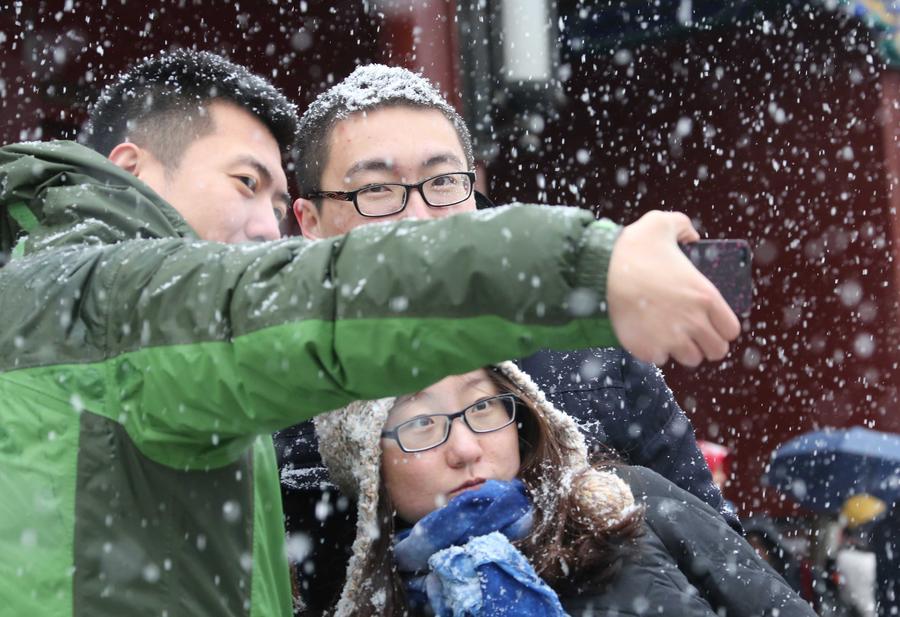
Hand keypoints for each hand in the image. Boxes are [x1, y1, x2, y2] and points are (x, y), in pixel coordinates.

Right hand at [606, 211, 740, 365]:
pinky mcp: (647, 348)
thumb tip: (692, 236)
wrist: (603, 270)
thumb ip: (683, 225)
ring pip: (690, 360)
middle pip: (716, 351)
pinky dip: (655, 351)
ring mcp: (670, 338)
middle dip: (705, 343)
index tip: (709, 322)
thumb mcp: (661, 223)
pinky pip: (660, 359)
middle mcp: (693, 321)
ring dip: (681, 349)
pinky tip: (647, 335)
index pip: (731, 330)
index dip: (721, 327)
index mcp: (706, 296)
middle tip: (691, 332)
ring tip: (668, 334)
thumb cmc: (633, 248)